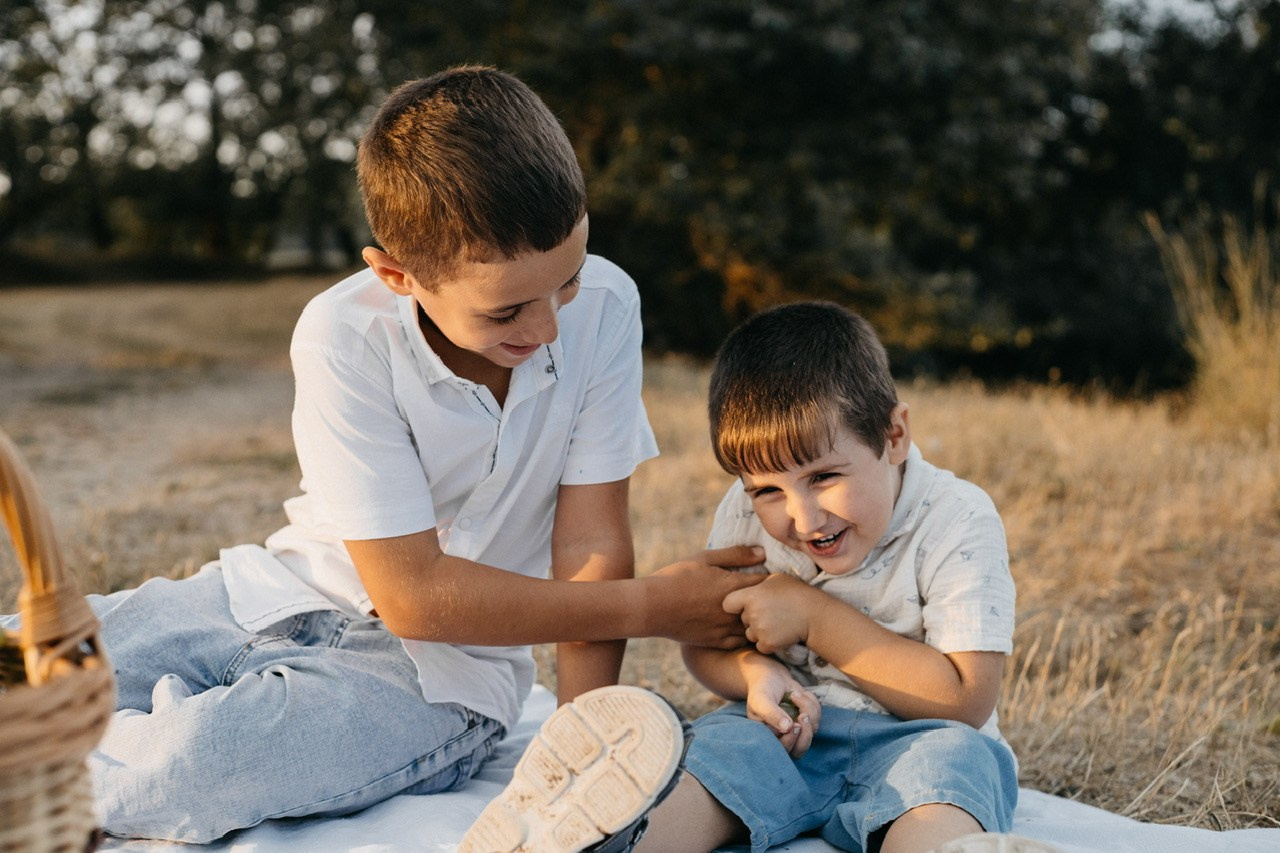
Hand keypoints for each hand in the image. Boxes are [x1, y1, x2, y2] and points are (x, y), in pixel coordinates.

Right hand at [647, 546, 765, 647]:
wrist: (653, 607)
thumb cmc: (676, 577)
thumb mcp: (704, 559)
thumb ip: (735, 555)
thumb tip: (762, 553)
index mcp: (733, 586)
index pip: (766, 583)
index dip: (770, 579)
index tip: (767, 578)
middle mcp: (734, 610)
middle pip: (764, 607)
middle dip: (765, 600)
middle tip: (763, 595)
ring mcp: (726, 628)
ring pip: (754, 627)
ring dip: (756, 619)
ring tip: (752, 611)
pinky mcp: (716, 642)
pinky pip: (740, 641)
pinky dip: (743, 634)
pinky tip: (737, 625)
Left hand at [722, 572, 815, 654]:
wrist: (815, 614)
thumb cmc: (796, 592)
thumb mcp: (775, 579)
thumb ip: (757, 583)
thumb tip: (745, 582)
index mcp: (751, 596)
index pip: (728, 604)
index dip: (735, 605)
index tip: (744, 605)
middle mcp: (752, 613)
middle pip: (742, 620)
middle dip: (751, 618)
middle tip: (770, 613)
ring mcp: (759, 630)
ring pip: (750, 634)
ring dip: (759, 632)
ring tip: (777, 623)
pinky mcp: (768, 644)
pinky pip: (760, 646)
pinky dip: (768, 643)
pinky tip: (780, 634)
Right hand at [742, 656, 820, 757]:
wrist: (771, 677)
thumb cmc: (761, 690)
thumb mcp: (761, 700)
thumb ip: (771, 714)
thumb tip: (787, 728)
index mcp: (768, 738)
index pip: (782, 750)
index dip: (791, 740)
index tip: (794, 725)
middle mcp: (783, 738)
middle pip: (800, 749)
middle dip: (805, 734)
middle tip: (802, 715)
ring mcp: (797, 730)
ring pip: (812, 731)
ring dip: (808, 710)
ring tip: (794, 695)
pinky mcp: (808, 721)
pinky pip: (817, 717)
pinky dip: (811, 703)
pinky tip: (799, 694)